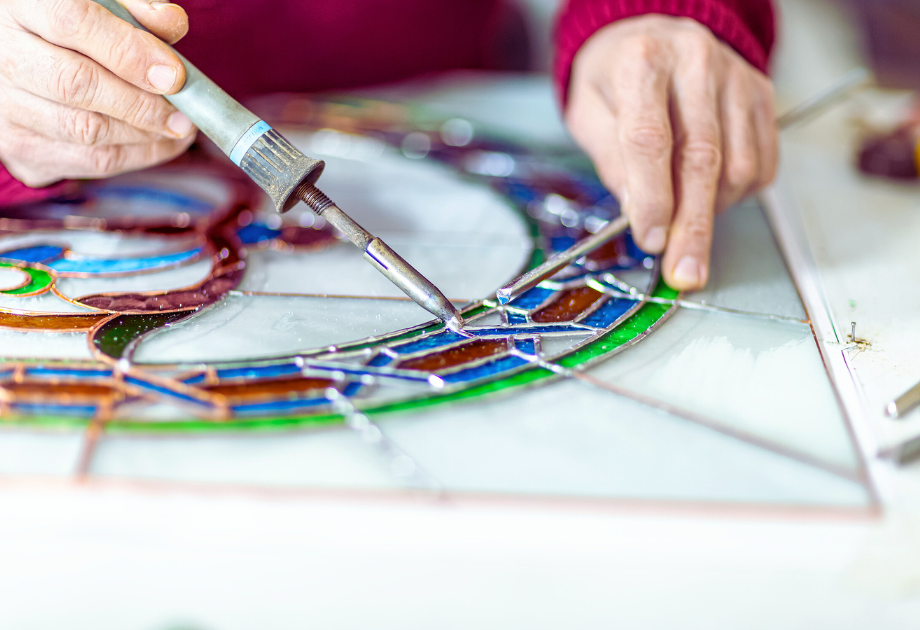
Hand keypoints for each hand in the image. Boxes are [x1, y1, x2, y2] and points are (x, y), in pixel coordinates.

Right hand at [0, 0, 195, 187]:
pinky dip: (135, 155)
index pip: (73, 21)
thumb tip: (171, 24)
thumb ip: (135, 7)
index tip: (174, 75)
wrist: (24, 57)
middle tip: (184, 113)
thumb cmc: (71, 24)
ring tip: (180, 127)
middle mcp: (3, 54)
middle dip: (141, 104)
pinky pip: (88, 161)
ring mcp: (6, 106)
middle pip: (76, 85)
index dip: (129, 51)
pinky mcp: (20, 146)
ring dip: (144, 134)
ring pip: (84, 130)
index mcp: (20, 4)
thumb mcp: (99, 1)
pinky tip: (162, 143)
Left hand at [565, 15, 777, 290]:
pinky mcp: (761, 94)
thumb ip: (611, 160)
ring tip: (685, 219)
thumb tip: (638, 213)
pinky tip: (710, 193)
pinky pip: (761, 162)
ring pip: (737, 165)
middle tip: (684, 270)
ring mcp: (735, 77)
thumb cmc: (615, 77)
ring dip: (712, 210)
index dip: (651, 197)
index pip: (649, 139)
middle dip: (692, 226)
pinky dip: (738, 194)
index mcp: (642, 61)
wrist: (652, 35)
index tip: (650, 239)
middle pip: (701, 158)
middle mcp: (695, 62)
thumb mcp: (588, 112)